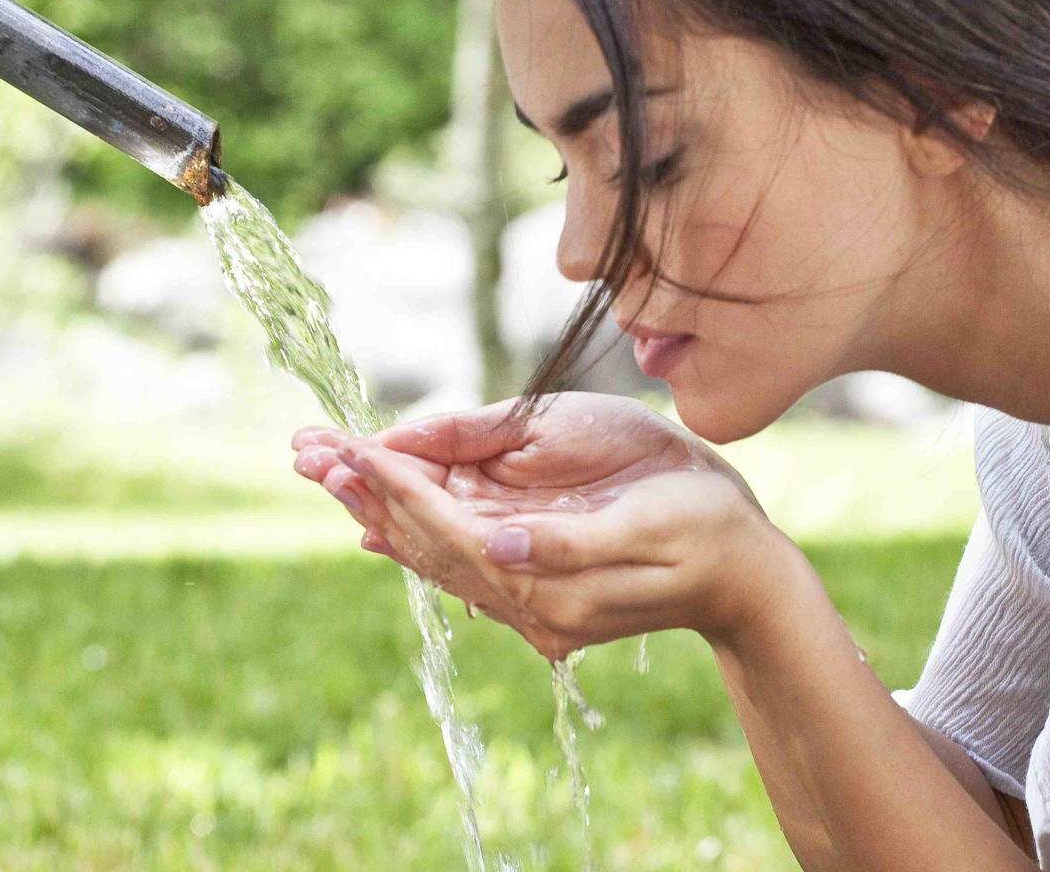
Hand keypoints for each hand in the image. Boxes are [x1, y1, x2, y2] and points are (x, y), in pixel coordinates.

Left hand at [291, 392, 788, 659]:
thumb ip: (568, 542)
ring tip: (326, 473)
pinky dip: (413, 537)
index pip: (449, 527)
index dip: (396, 483)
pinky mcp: (538, 590)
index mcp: (552, 582)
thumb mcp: (648, 524)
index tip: (345, 445)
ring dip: (378, 510)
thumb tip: (494, 541)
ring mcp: (531, 603)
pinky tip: (379, 527)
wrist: (745, 575)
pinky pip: (458, 563)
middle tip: (305, 452)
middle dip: (367, 492)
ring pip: (435, 553)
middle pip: (427, 543)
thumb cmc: (707, 528)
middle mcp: (530, 602)